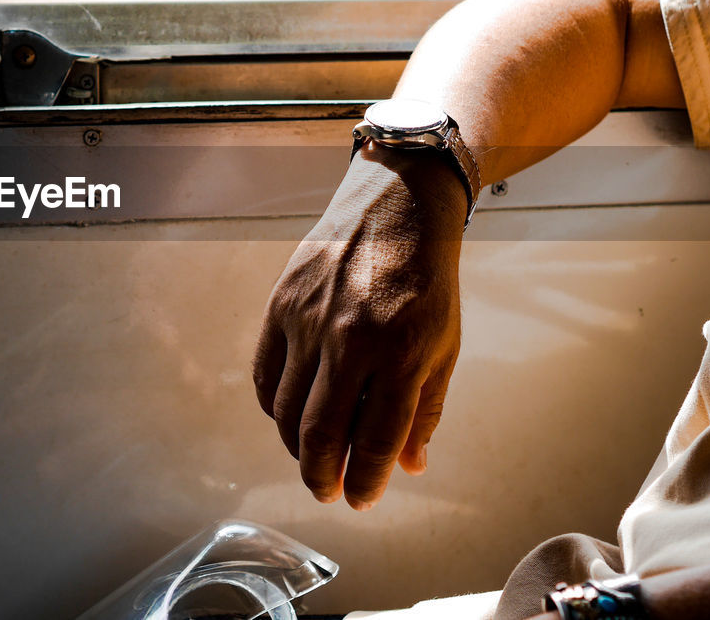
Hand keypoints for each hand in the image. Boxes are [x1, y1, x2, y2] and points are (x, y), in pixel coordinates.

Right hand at [253, 143, 466, 508]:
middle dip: (322, 478)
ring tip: (308, 460)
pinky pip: (264, 374)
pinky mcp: (281, 305)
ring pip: (286, 411)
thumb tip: (410, 467)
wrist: (395, 209)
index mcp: (403, 353)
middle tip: (326, 493)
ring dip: (294, 448)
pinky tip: (285, 418)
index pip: (377, 441)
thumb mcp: (444, 345)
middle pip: (322, 435)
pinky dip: (271, 407)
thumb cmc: (426, 281)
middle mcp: (352, 341)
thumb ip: (426, 409)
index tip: (362, 500)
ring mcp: (311, 322)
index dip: (367, 482)